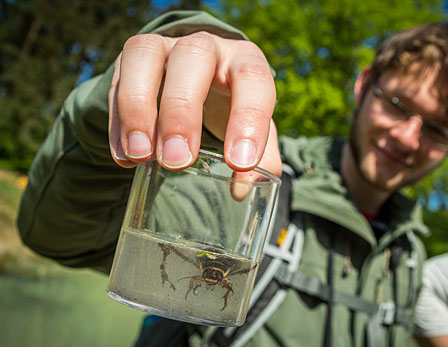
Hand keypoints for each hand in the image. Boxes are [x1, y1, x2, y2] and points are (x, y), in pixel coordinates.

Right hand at [108, 31, 280, 174]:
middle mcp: (206, 46)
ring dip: (139, 110)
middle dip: (182, 112)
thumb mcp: (253, 128)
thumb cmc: (230, 106)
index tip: (238, 162)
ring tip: (142, 156)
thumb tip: (243, 189)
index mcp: (245, 60)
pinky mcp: (133, 58)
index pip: (253, 79)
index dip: (247, 119)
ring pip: (147, 57)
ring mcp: (166, 46)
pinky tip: (124, 157)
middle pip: (194, 57)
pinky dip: (118, 120)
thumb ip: (261, 158)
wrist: (196, 79)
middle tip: (177, 161)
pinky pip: (118, 80)